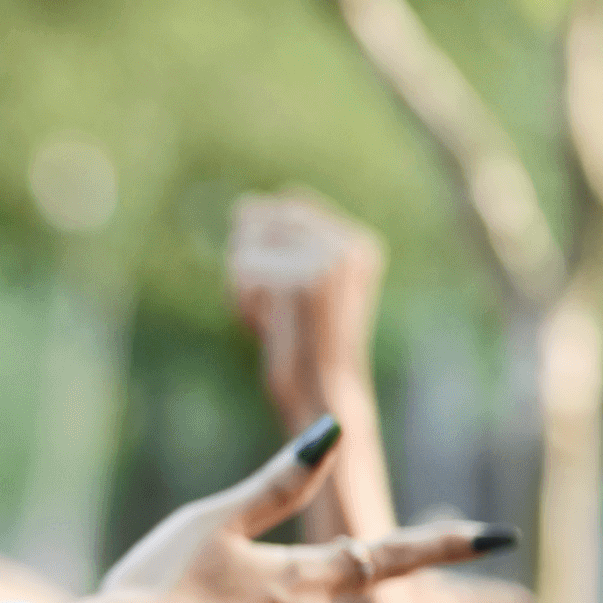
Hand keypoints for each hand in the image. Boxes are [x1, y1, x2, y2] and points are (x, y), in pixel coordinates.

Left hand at [227, 193, 382, 413]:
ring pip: (244, 245)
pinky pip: (242, 273)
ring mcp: (330, 261)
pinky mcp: (305, 281)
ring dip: (243, 288)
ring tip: (275, 321)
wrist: (323, 400)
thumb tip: (242, 205)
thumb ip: (281, 243)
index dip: (261, 241)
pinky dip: (242, 305)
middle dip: (249, 262)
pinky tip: (270, 330)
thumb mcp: (300, 286)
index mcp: (360, 243)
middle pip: (258, 217)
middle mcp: (351, 245)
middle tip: (275, 309)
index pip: (287, 202)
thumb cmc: (304, 349)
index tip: (280, 289)